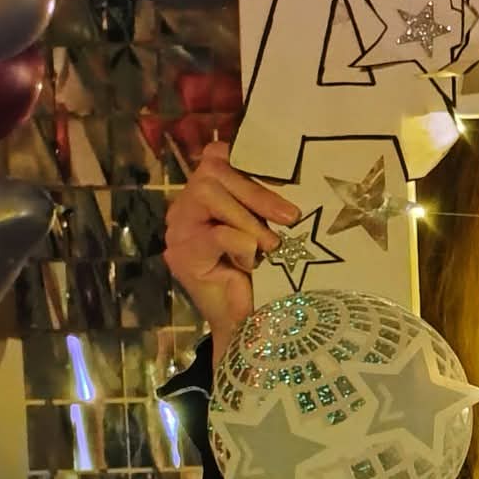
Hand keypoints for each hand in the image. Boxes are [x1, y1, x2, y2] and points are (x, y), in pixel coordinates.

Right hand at [163, 141, 298, 345]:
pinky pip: (215, 233)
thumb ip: (266, 200)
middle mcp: (186, 207)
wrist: (250, 322)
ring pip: (207, 194)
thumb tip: (299, 175)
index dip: (245, 158)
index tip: (283, 174)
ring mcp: (179, 230)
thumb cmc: (264, 272)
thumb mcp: (269, 227)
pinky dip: (241, 243)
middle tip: (290, 217)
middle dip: (256, 191)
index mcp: (207, 195)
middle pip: (212, 171)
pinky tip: (251, 260)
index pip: (216, 156)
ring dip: (248, 218)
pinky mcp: (182, 255)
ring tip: (270, 244)